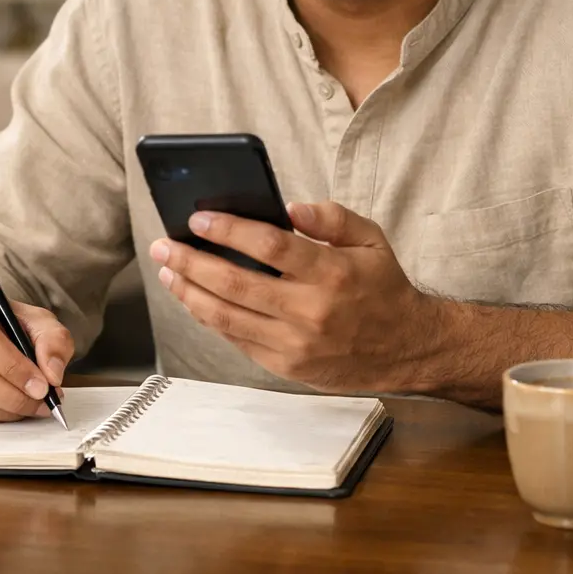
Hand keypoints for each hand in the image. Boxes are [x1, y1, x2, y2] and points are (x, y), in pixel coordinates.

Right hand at [0, 283, 74, 423]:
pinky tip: (9, 410)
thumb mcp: (34, 318)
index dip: (13, 366)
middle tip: (42, 401)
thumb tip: (53, 373)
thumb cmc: (1, 322)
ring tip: (31, 407)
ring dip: (4, 410)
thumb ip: (52, 339)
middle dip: (13, 394)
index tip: (42, 385)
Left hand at [149, 201, 446, 392]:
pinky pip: (237, 340)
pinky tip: (194, 299)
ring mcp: (296, 343)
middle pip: (236, 283)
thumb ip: (332, 218)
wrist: (408, 349)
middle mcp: (311, 310)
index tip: (198, 218)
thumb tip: (289, 207)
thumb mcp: (371, 239)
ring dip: (190, 293)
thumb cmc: (384, 287)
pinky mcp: (287, 366)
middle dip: (191, 262)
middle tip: (164, 246)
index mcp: (332, 272)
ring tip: (167, 272)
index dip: (228, 230)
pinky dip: (210, 318)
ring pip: (227, 316)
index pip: (269, 247)